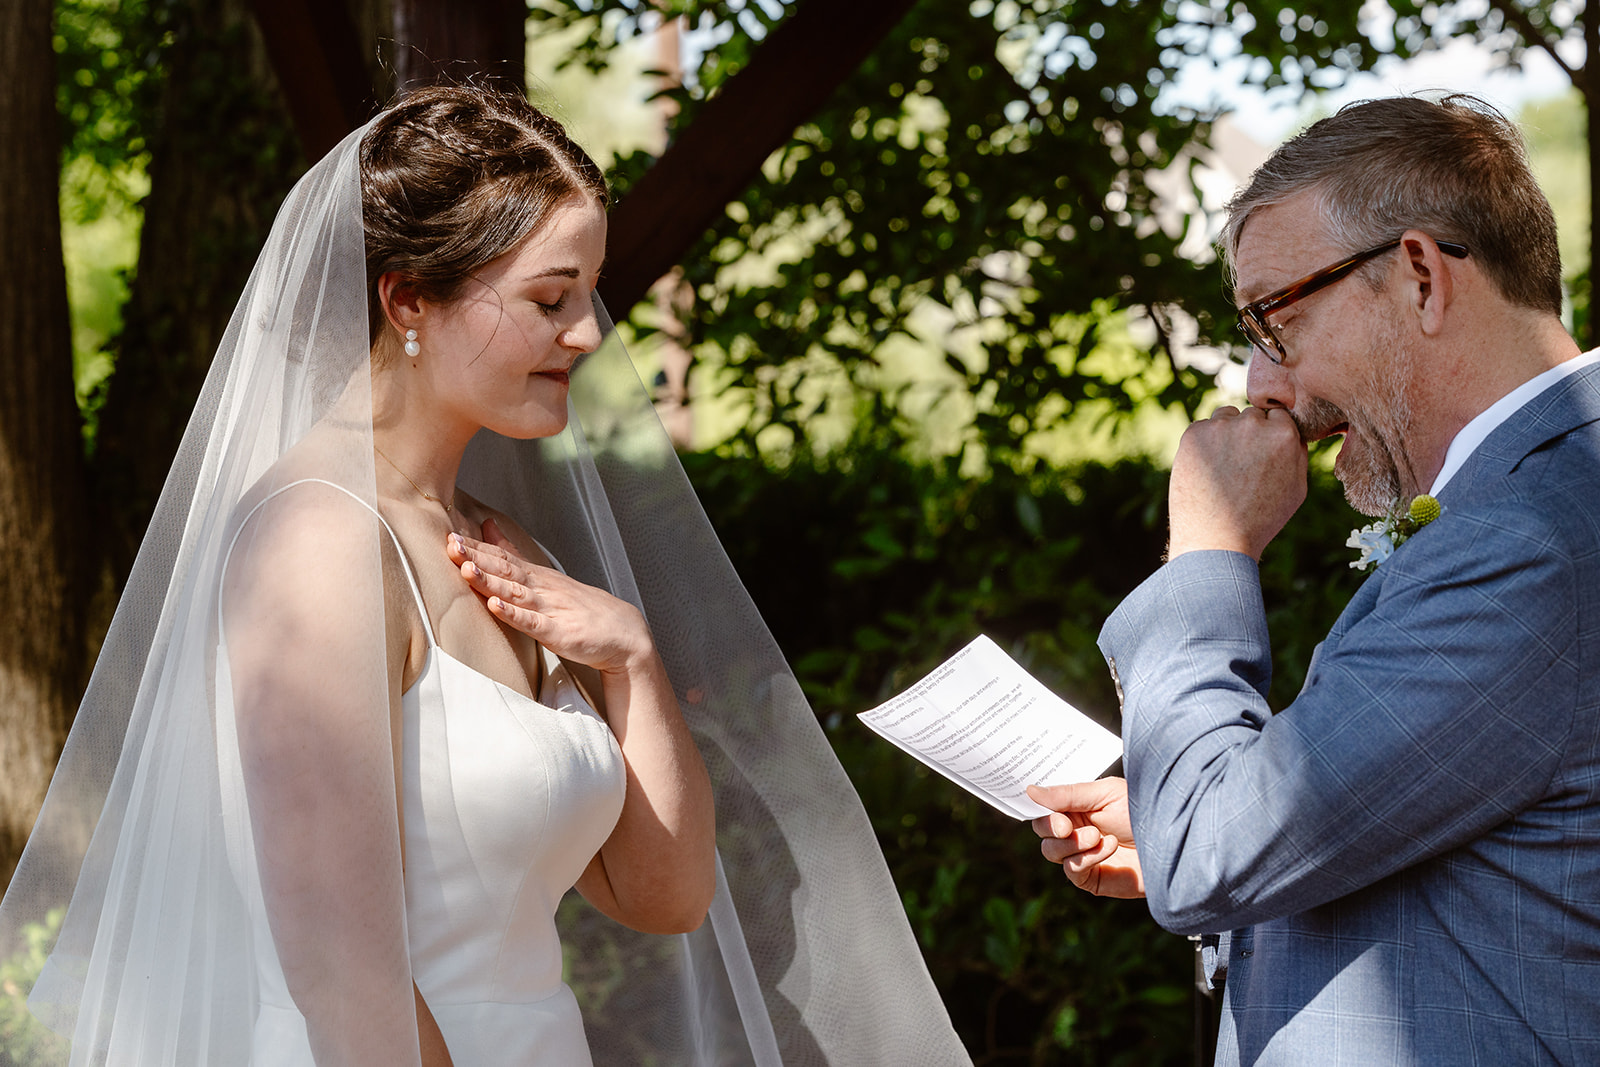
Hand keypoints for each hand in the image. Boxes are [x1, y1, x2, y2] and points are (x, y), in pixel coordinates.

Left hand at [446, 519, 652, 675]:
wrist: (623, 634)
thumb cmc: (580, 607)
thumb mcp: (544, 576)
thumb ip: (513, 553)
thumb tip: (488, 526)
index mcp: (536, 577)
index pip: (503, 557)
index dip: (476, 548)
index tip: (450, 535)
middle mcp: (542, 589)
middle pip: (505, 570)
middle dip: (476, 558)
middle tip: (451, 545)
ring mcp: (550, 610)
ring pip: (515, 593)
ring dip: (490, 581)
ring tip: (466, 570)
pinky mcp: (558, 633)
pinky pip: (533, 623)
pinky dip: (514, 614)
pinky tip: (495, 606)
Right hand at [1027, 779, 1144, 898]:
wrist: (1175, 842)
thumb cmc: (1147, 811)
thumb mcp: (1105, 794)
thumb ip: (1067, 795)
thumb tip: (1030, 791)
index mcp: (1078, 806)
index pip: (1044, 808)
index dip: (1042, 811)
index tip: (1055, 812)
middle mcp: (1077, 830)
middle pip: (1042, 831)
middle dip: (1052, 828)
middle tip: (1068, 826)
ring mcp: (1084, 855)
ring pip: (1051, 852)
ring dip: (1071, 843)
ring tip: (1098, 836)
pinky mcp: (1092, 878)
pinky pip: (1072, 870)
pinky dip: (1086, 858)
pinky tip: (1108, 847)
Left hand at [1167, 404, 1305, 559]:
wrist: (1217, 539)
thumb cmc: (1260, 519)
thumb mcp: (1296, 489)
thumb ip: (1297, 452)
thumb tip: (1290, 430)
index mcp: (1284, 434)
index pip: (1278, 416)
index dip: (1270, 436)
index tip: (1262, 456)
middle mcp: (1253, 424)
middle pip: (1252, 415)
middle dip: (1248, 434)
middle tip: (1241, 468)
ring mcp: (1221, 427)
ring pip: (1226, 417)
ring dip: (1226, 433)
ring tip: (1224, 469)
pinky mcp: (1194, 434)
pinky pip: (1202, 428)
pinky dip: (1203, 443)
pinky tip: (1207, 470)